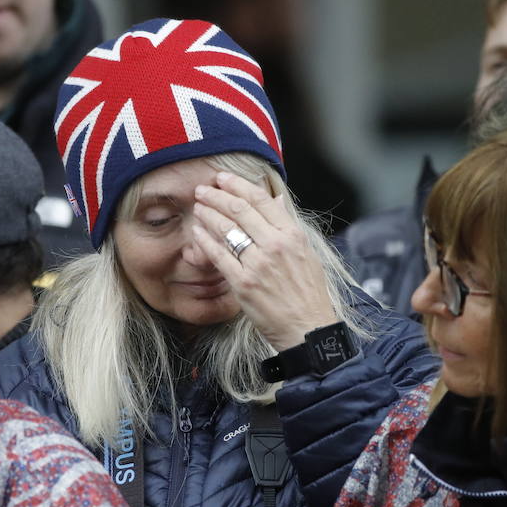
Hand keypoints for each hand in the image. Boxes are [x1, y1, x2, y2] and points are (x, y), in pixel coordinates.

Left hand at [191, 171, 338, 350]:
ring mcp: (258, 264)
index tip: (223, 179)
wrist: (308, 327)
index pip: (261, 200)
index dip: (238, 185)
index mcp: (292, 235)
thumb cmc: (308, 293)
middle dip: (216, 196)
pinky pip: (219, 256)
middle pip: (239, 210)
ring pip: (226, 230)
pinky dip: (205, 241)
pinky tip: (197, 233)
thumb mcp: (306, 252)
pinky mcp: (243, 283)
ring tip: (198, 207)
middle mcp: (275, 245)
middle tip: (202, 190)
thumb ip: (288, 226)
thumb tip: (278, 200)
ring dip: (208, 214)